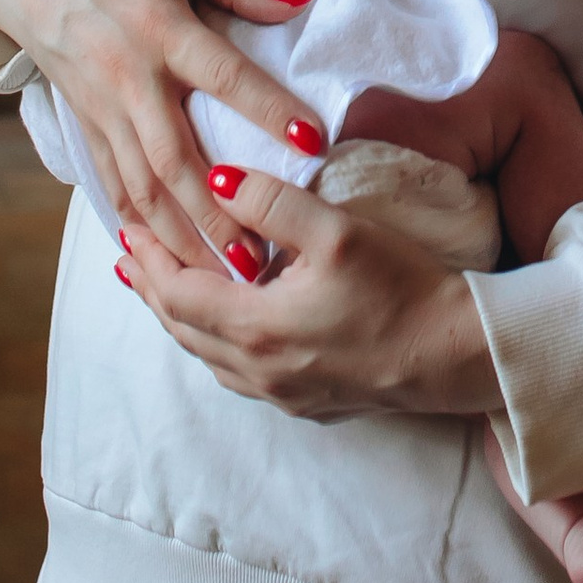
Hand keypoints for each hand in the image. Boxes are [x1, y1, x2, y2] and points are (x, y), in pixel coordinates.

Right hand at [0, 0, 322, 269]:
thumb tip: (295, 2)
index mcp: (158, 26)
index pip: (222, 73)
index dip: (267, 108)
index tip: (312, 143)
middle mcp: (128, 78)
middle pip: (176, 160)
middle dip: (219, 217)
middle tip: (261, 262)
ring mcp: (100, 108)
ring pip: (143, 187)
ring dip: (182, 238)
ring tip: (223, 280)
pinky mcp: (83, 124)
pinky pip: (113, 183)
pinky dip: (138, 225)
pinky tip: (164, 259)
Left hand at [118, 169, 501, 424]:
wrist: (455, 355)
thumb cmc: (401, 289)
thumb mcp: (337, 231)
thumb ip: (272, 202)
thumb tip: (215, 179)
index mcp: (255, 328)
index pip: (178, 295)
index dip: (149, 262)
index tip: (127, 232)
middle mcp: (257, 371)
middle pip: (183, 330)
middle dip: (153, 290)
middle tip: (131, 257)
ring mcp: (281, 394)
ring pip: (208, 356)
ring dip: (181, 319)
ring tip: (165, 288)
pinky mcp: (307, 403)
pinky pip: (239, 374)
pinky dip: (215, 344)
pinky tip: (226, 329)